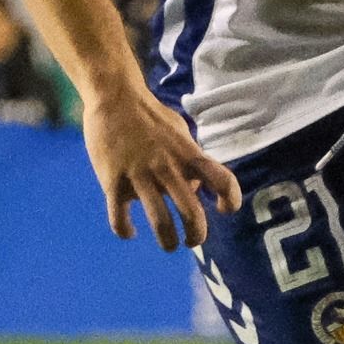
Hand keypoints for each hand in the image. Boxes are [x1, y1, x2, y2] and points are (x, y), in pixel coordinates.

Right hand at [82, 81, 242, 248]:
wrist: (114, 98)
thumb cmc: (150, 116)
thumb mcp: (180, 132)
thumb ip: (190, 158)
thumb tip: (195, 187)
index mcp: (188, 155)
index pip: (222, 180)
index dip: (230, 199)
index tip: (224, 209)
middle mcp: (168, 168)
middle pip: (192, 213)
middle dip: (197, 235)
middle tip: (193, 242)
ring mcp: (140, 177)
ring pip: (160, 222)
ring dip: (167, 241)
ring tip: (169, 245)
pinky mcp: (113, 182)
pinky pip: (119, 217)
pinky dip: (125, 231)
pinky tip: (129, 231)